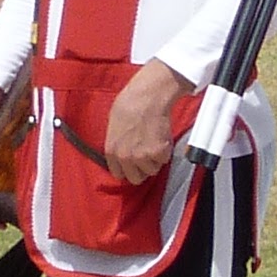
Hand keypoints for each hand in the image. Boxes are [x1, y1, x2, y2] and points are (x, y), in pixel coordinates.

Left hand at [103, 59, 190, 183]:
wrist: (146, 97)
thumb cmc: (129, 105)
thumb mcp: (113, 127)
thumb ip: (117, 144)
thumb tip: (122, 152)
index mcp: (112, 152)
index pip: (119, 174)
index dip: (127, 169)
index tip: (133, 165)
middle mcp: (126, 158)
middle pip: (136, 178)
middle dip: (142, 168)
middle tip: (147, 155)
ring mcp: (142, 157)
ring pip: (152, 170)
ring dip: (155, 159)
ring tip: (154, 141)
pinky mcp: (159, 153)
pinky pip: (164, 160)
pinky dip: (165, 151)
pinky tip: (161, 137)